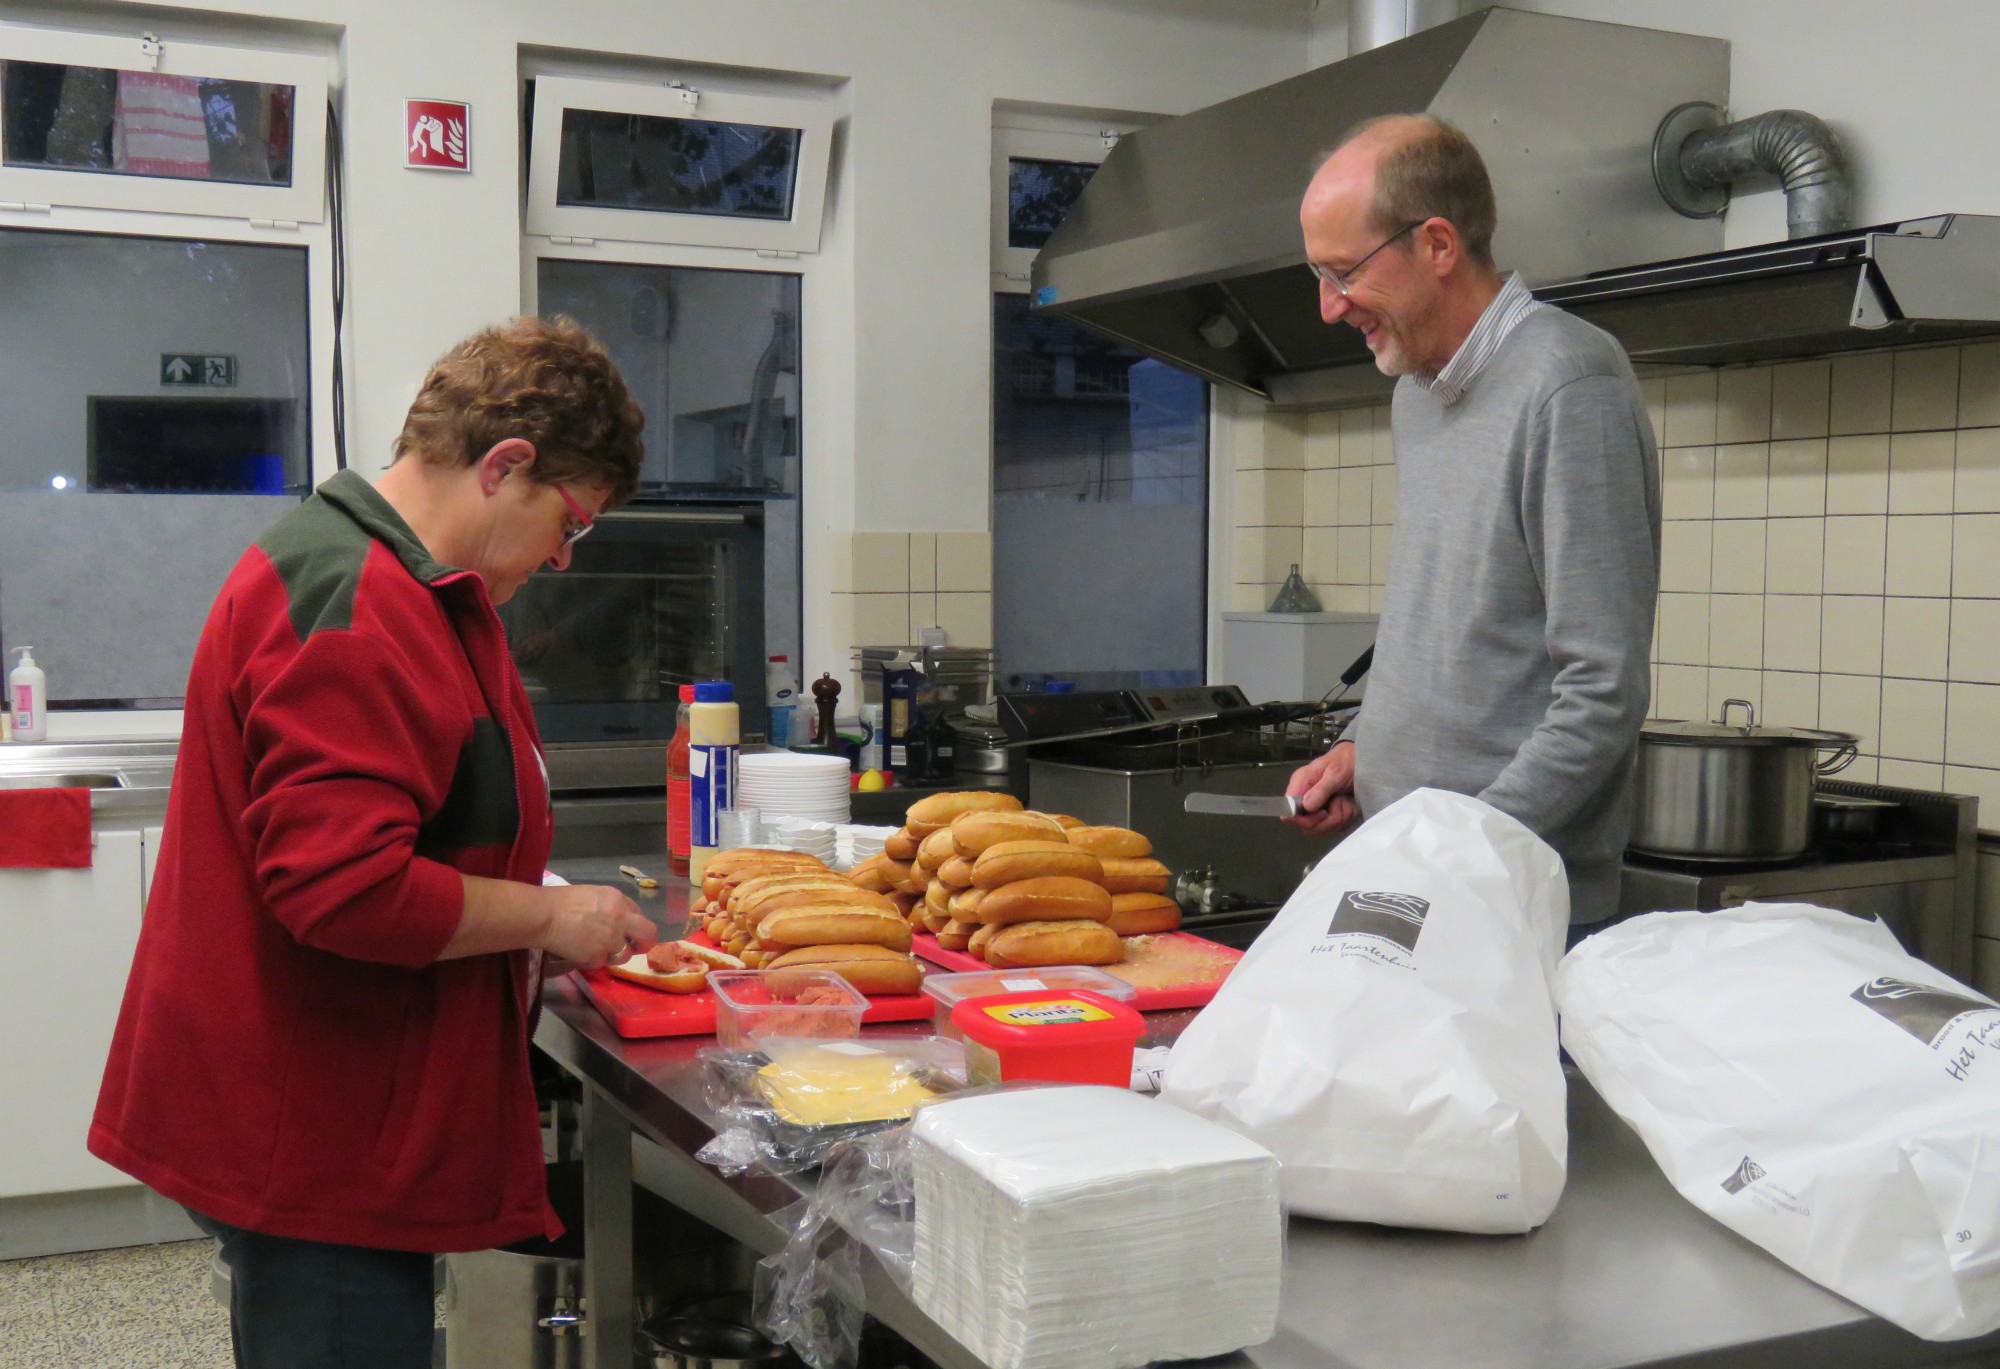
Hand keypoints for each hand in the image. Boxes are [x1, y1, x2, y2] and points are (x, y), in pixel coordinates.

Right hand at [540, 883, 657, 969]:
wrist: (545, 916)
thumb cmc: (563, 901)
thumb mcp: (594, 894)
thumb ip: (613, 906)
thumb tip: (623, 918)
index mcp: (619, 900)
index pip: (639, 915)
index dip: (634, 924)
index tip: (629, 931)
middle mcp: (621, 920)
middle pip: (647, 935)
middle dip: (644, 943)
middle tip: (637, 947)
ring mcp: (611, 940)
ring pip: (624, 955)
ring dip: (614, 954)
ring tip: (596, 948)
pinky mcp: (597, 958)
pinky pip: (602, 963)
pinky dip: (593, 960)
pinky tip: (581, 951)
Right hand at [1284, 740, 1359, 835]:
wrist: (1361, 761)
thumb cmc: (1345, 761)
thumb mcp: (1335, 772)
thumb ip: (1321, 789)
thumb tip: (1306, 806)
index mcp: (1300, 784)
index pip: (1288, 809)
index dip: (1302, 818)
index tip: (1322, 813)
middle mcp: (1305, 799)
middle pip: (1306, 826)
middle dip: (1327, 820)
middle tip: (1340, 804)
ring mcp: (1316, 810)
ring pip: (1322, 829)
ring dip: (1339, 818)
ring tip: (1346, 801)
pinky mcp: (1328, 817)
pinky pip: (1334, 829)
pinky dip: (1345, 819)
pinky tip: (1349, 806)